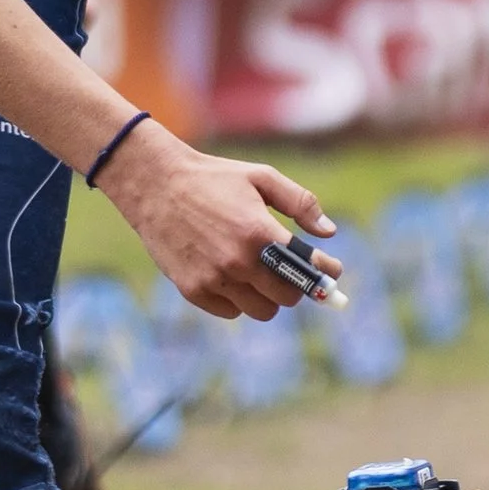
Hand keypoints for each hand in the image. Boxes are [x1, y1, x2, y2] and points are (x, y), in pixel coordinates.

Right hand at [95, 121, 337, 321]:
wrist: (156, 185)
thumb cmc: (213, 179)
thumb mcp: (261, 178)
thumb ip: (300, 203)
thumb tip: (329, 232)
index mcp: (259, 232)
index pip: (307, 269)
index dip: (326, 273)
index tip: (332, 272)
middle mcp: (238, 261)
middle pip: (288, 297)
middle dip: (296, 285)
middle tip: (291, 270)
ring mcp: (214, 279)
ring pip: (262, 310)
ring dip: (267, 296)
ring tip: (260, 273)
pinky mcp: (194, 291)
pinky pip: (232, 312)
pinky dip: (238, 300)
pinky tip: (232, 276)